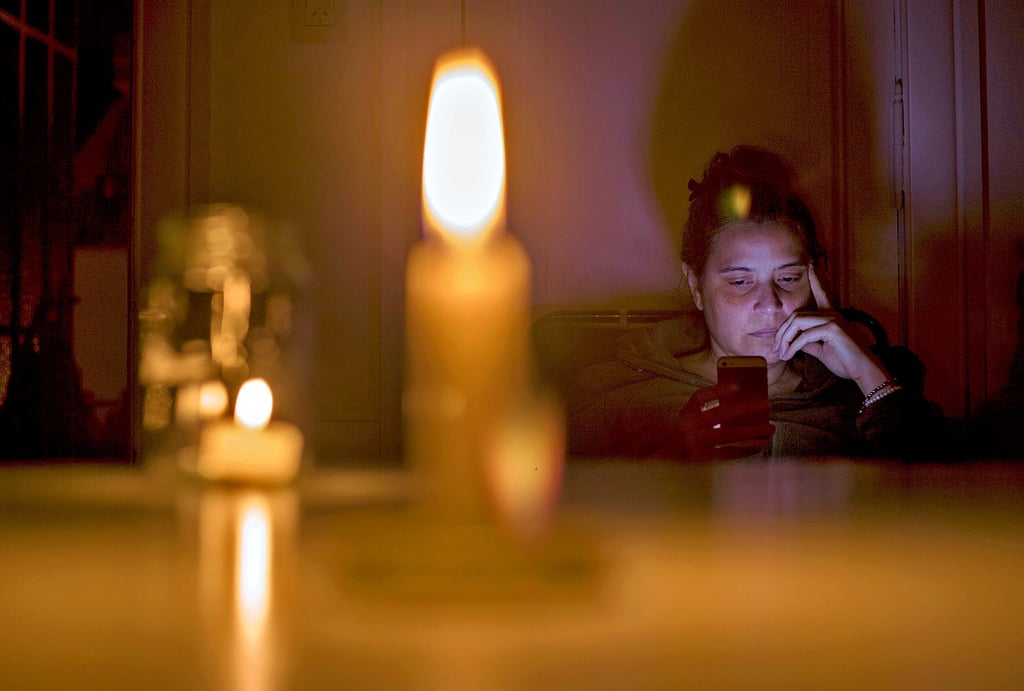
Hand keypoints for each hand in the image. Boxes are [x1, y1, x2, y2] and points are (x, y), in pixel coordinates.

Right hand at [675, 382, 774, 459]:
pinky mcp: (703, 459)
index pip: (700, 397)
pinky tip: (758, 446)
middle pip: (722, 413)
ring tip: (769, 429)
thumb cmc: (680, 440)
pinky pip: (729, 453)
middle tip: (766, 404)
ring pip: (729, 434)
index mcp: (686, 414)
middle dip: (746, 408)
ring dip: (751, 431)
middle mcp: (690, 427)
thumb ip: (703, 413)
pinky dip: (745, 450)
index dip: (718, 390)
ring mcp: (697, 444)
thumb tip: (738, 405)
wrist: (663, 463)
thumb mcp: (686, 422)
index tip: (737, 386)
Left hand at [772, 265, 886, 393]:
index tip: (811, 265)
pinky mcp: (833, 329)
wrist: (862, 371)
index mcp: (831, 316)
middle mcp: (832, 314)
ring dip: (785, 339)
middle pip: (796, 315)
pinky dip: (793, 346)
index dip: (817, 279)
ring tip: (781, 353)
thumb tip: (792, 340)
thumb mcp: (820, 349)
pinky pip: (804, 335)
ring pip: (797, 322)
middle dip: (782, 332)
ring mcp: (833, 319)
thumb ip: (807, 342)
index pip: (822, 293)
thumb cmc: (845, 361)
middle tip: (775, 348)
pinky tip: (789, 355)